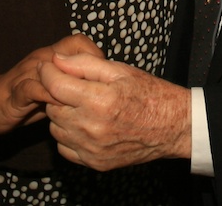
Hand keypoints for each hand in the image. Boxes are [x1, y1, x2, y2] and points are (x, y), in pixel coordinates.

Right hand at [0, 34, 104, 133]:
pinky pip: (33, 89)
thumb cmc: (27, 97)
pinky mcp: (15, 93)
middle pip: (69, 51)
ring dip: (71, 82)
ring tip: (87, 98)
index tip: (107, 75)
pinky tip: (61, 108)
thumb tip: (105, 86)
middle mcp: (41, 60)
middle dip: (88, 68)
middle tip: (101, 88)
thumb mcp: (54, 89)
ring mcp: (27, 74)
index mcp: (51, 56)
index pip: (78, 42)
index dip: (95, 54)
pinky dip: (48, 97)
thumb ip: (75, 84)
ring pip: (53, 69)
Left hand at [26, 53, 190, 170]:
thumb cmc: (149, 93)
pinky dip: (69, 135)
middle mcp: (93, 128)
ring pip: (56, 128)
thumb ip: (84, 63)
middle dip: (56, 93)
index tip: (48, 65)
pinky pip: (65, 148)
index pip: (55, 86)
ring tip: (82, 105)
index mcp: (100, 100)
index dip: (47, 72)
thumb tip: (56, 59)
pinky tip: (85, 124)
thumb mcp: (119, 70)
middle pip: (52, 107)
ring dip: (62, 114)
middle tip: (73, 85)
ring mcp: (92, 149)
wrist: (174, 126)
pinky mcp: (95, 163)